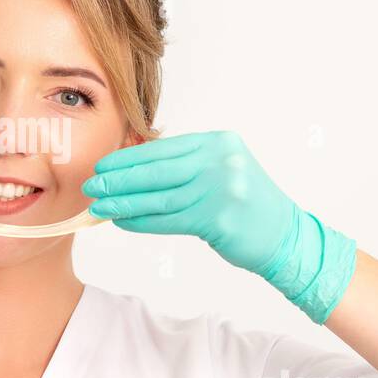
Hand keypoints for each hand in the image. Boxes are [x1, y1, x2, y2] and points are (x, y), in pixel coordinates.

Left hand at [80, 130, 356, 323]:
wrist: (285, 235)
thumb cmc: (246, 203)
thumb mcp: (222, 169)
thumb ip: (185, 164)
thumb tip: (132, 166)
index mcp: (219, 142)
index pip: (163, 148)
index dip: (128, 157)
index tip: (103, 164)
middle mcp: (220, 161)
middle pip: (157, 170)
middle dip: (119, 178)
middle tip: (92, 184)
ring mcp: (220, 190)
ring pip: (158, 197)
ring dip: (123, 202)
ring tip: (100, 206)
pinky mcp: (217, 220)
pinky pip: (168, 220)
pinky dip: (141, 221)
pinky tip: (122, 221)